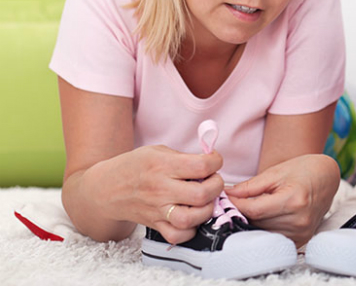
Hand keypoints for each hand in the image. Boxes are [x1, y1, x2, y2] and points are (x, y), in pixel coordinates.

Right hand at [99, 145, 223, 243]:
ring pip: (191, 218)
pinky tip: (193, 217)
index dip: (216, 161)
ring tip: (205, 200)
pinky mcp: (155, 225)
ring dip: (206, 210)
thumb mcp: (158, 151)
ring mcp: (157, 210)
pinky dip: (190, 230)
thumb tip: (211, 162)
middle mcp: (161, 189)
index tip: (215, 161)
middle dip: (216, 186)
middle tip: (213, 181)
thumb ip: (184, 157)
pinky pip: (178, 236)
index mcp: (163, 165)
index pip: (201, 166)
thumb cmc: (135, 166)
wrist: (106, 189)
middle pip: (201, 194)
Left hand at [225, 154, 339, 246]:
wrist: (327, 177)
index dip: (235, 205)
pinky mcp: (302, 239)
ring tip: (245, 209)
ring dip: (251, 223)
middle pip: (257, 223)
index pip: (254, 210)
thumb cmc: (303, 170)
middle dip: (240, 213)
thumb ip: (250, 186)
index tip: (223, 198)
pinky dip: (264, 229)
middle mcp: (299, 220)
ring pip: (263, 232)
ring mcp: (302, 232)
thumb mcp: (276, 172)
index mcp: (293, 200)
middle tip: (229, 203)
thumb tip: (227, 194)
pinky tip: (260, 218)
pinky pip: (274, 238)